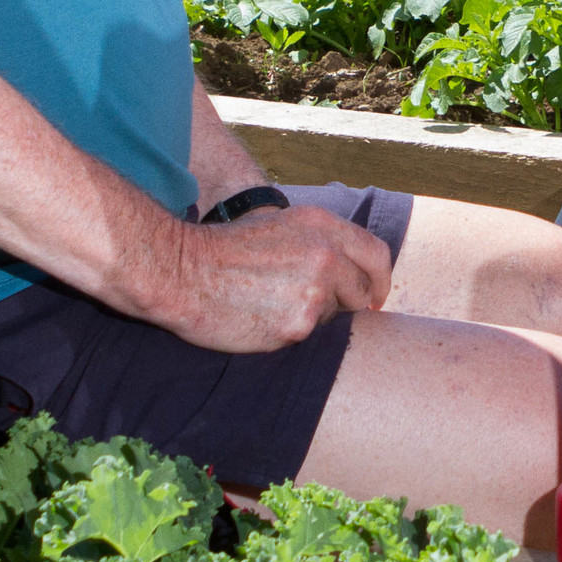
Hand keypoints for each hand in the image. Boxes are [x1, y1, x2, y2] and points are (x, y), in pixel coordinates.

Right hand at [122, 205, 392, 353]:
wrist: (182, 272)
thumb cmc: (222, 251)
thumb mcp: (277, 227)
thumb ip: (317, 243)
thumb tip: (349, 271)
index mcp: (321, 225)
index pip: (377, 254)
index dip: (379, 280)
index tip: (374, 296)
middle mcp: (326, 254)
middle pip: (362, 291)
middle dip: (347, 304)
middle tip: (316, 310)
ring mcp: (315, 290)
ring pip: (335, 317)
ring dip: (314, 317)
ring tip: (272, 306)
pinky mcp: (299, 324)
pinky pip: (308, 336)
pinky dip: (290, 332)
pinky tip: (261, 319)